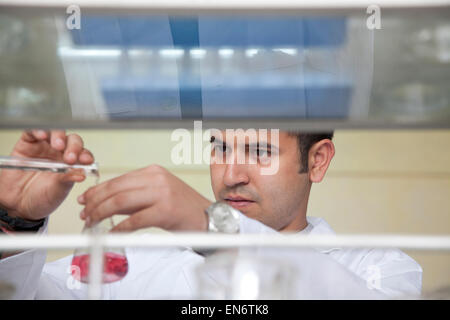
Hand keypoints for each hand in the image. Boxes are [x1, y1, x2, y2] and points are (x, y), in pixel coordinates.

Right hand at [0, 130, 93, 220]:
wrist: (18, 204)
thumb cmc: (41, 197)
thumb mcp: (58, 190)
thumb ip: (68, 179)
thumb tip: (81, 173)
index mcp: (72, 163)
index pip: (83, 153)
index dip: (86, 155)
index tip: (86, 161)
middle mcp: (60, 153)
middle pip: (72, 141)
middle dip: (74, 146)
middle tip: (69, 157)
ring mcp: (44, 146)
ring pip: (55, 133)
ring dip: (59, 136)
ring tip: (58, 146)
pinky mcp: (28, 143)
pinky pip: (33, 132)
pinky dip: (38, 130)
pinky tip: (42, 136)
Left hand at [78, 164, 211, 231]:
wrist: (207, 218)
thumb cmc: (182, 208)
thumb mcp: (157, 194)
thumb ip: (133, 196)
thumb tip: (104, 203)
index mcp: (154, 171)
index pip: (118, 179)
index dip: (98, 190)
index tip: (86, 199)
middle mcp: (157, 178)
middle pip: (116, 189)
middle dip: (96, 203)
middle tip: (85, 214)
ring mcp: (162, 193)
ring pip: (121, 202)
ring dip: (102, 214)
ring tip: (93, 223)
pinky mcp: (165, 211)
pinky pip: (134, 220)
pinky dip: (119, 228)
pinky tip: (112, 233)